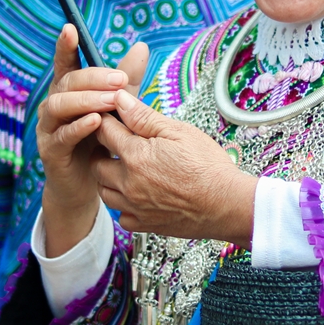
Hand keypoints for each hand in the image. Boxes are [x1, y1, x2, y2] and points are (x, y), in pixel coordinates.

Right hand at [36, 28, 147, 256]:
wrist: (88, 184)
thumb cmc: (101, 140)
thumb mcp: (116, 106)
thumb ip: (125, 79)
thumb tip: (142, 46)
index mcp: (69, 91)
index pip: (65, 63)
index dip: (65, 46)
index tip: (70, 28)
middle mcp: (54, 105)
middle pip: (67, 82)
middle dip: (93, 78)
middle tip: (120, 80)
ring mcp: (49, 128)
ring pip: (59, 106)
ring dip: (86, 101)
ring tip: (110, 101)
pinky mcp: (51, 151)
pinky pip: (61, 135)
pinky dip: (78, 127)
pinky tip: (95, 122)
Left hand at [92, 90, 257, 247]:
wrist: (226, 205)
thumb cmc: (208, 166)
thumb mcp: (179, 132)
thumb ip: (144, 117)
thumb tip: (120, 99)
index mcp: (136, 156)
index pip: (104, 131)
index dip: (106, 120)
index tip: (113, 117)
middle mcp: (129, 183)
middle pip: (96, 163)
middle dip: (102, 150)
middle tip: (116, 143)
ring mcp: (134, 206)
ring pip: (104, 191)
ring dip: (108, 177)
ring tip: (124, 168)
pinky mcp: (143, 225)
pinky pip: (120, 215)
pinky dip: (123, 204)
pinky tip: (136, 194)